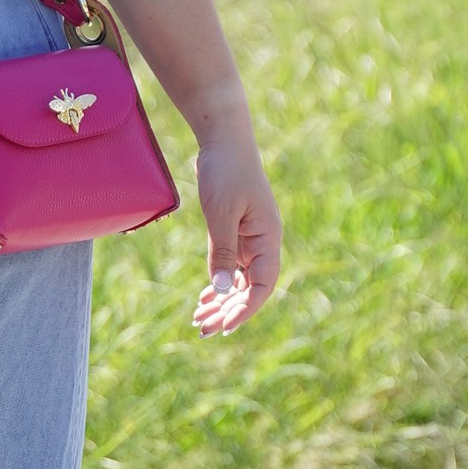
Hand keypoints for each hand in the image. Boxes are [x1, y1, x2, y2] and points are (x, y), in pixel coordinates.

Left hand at [191, 119, 280, 335]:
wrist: (223, 138)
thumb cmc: (225, 171)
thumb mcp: (221, 213)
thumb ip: (223, 252)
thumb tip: (224, 290)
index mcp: (267, 238)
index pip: (262, 285)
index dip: (245, 309)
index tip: (224, 326)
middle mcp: (262, 242)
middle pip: (250, 288)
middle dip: (229, 311)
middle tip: (204, 330)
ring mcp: (250, 237)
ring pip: (239, 279)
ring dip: (222, 301)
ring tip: (199, 319)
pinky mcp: (236, 231)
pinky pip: (231, 265)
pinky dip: (219, 282)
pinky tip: (205, 297)